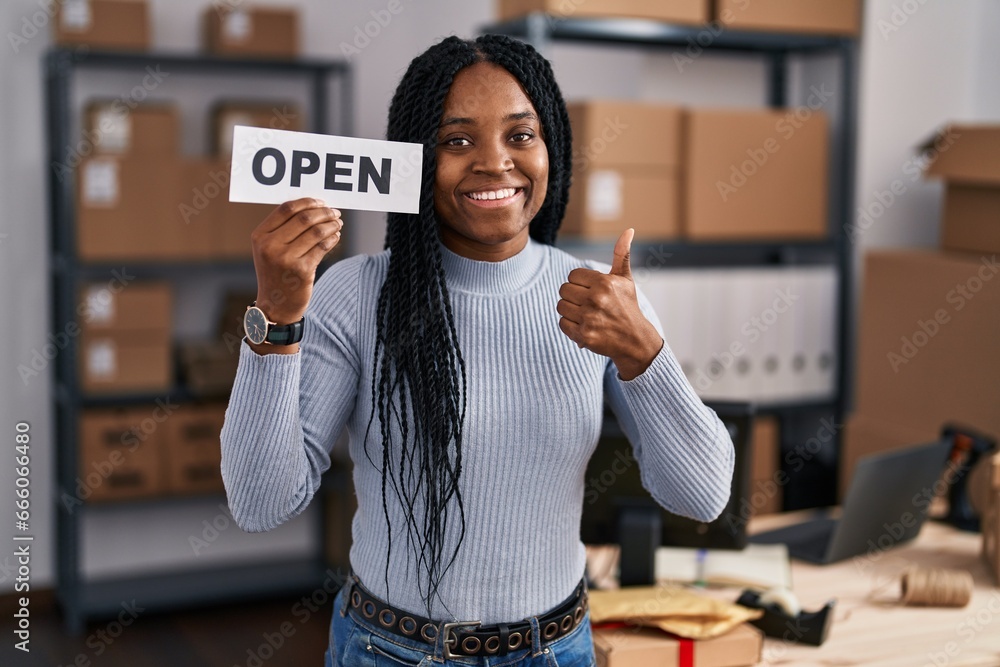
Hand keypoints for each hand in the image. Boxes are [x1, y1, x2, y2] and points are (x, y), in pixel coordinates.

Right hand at [250, 197, 342, 325]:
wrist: (276, 305)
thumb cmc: (276, 273)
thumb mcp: (269, 249)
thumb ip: (283, 228)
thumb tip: (312, 207)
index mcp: (260, 236)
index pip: (286, 208)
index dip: (307, 202)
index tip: (321, 202)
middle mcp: (270, 246)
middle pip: (304, 218)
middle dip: (324, 212)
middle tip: (335, 212)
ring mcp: (285, 259)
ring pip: (316, 232)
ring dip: (331, 225)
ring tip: (338, 223)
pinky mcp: (301, 270)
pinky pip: (322, 247)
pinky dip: (332, 238)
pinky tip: (336, 236)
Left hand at [556, 228, 662, 380]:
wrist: (634, 340)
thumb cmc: (627, 306)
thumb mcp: (625, 280)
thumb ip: (621, 255)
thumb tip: (629, 230)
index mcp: (604, 283)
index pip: (573, 275)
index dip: (580, 283)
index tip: (592, 290)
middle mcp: (596, 299)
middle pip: (563, 290)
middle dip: (573, 296)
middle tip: (587, 303)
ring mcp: (589, 318)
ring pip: (561, 306)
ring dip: (570, 311)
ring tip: (586, 314)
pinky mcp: (583, 335)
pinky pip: (562, 324)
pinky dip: (570, 325)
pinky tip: (584, 325)